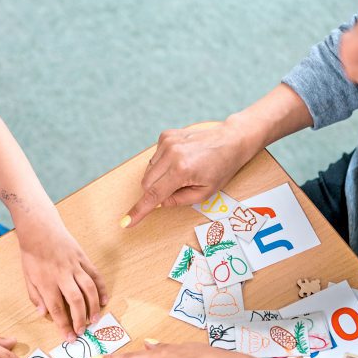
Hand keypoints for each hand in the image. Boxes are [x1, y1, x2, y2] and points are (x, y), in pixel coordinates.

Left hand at [15, 215, 108, 338]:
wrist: (40, 229)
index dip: (64, 325)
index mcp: (46, 282)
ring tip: (95, 319)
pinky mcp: (83, 258)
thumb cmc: (32, 254)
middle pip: (75, 301)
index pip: (56, 309)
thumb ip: (35, 297)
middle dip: (80, 319)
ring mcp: (74, 266)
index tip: (69, 338)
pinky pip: (95, 275)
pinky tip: (104, 300)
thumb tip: (44, 314)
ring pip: (88, 289)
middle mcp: (62, 275)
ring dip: (93, 306)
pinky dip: (101, 288)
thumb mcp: (27, 277)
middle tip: (83, 332)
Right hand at [123, 120, 260, 227]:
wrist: (231, 140)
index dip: (139, 211)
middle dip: (155, 192)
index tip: (126, 222)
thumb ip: (180, 200)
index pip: (154, 195)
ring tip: (182, 172)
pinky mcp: (166, 136)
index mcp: (182, 170)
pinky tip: (180, 161)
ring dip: (160, 177)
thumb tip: (160, 203)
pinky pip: (155, 158)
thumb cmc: (222, 167)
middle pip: (147, 183)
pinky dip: (163, 164)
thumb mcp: (205, 192)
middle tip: (177, 190)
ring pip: (149, 170)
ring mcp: (167, 142)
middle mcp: (171, 154)